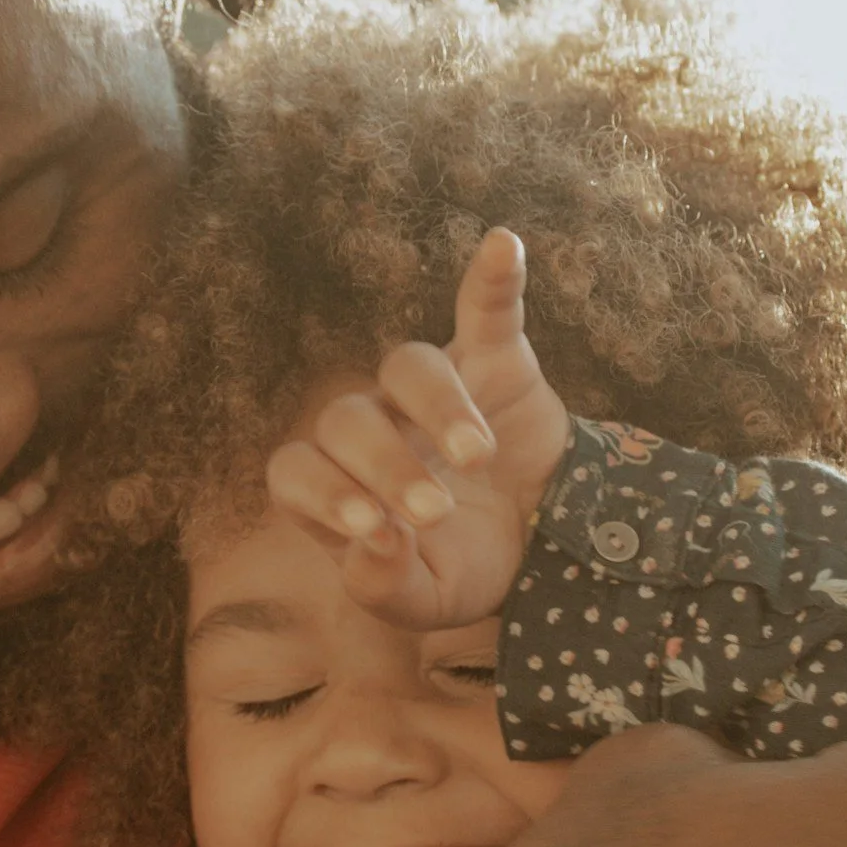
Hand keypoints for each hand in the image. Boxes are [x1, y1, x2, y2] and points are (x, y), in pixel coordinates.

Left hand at [264, 227, 569, 630]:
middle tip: (435, 511)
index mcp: (339, 485)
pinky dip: (493, 278)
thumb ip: (385, 587)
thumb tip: (373, 544)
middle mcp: (374, 425)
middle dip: (386, 465)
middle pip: (347, 419)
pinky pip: (484, 309)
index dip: (323, 493)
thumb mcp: (427, 601)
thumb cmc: (468, 566)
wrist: (550, 542)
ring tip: (475, 456)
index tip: (372, 528)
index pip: (296, 471)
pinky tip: (501, 245)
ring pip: (407, 366)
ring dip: (437, 406)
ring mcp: (430, 388)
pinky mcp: (492, 358)